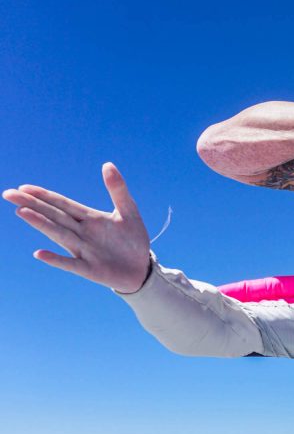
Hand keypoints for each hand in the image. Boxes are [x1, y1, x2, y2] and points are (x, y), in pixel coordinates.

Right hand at [3, 163, 150, 292]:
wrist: (141, 268)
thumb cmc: (132, 239)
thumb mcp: (129, 211)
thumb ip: (117, 189)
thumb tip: (107, 164)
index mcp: (90, 218)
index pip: (63, 204)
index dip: (44, 195)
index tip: (23, 187)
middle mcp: (82, 233)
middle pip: (55, 216)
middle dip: (33, 204)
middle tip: (9, 194)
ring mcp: (83, 251)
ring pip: (59, 235)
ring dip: (41, 224)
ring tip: (22, 212)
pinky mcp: (90, 269)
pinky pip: (70, 264)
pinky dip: (56, 259)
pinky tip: (39, 253)